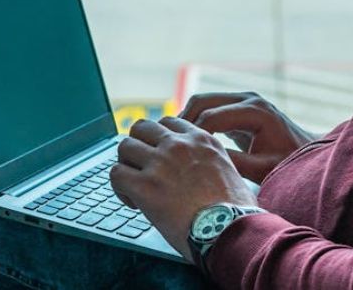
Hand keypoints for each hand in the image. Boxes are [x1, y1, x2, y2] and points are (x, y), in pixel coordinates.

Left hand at [110, 117, 257, 262]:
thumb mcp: (230, 171)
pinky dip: (119, 188)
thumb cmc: (236, 211)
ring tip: (134, 185)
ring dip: (126, 164)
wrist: (230, 230)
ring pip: (125, 146)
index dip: (159, 139)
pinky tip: (133, 202)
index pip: (168, 123)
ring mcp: (160, 163)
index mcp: (201, 140)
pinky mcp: (144, 186)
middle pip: (142, 127)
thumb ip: (211, 162)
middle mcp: (179, 145)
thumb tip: (203, 173)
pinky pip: (116, 174)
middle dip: (138, 145)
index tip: (160, 156)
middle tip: (140, 166)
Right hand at [180, 92, 317, 182]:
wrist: (307, 154)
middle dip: (182, 122)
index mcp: (255, 111)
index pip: (211, 117)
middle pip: (202, 101)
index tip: (177, 156)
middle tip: (166, 145)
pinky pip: (210, 107)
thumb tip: (202, 161)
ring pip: (202, 101)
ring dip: (186, 119)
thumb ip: (234, 163)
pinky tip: (186, 141)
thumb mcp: (262, 168)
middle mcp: (248, 98)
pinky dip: (196, 120)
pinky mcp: (238, 106)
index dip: (191, 135)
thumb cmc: (288, 164)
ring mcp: (243, 99)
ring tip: (173, 143)